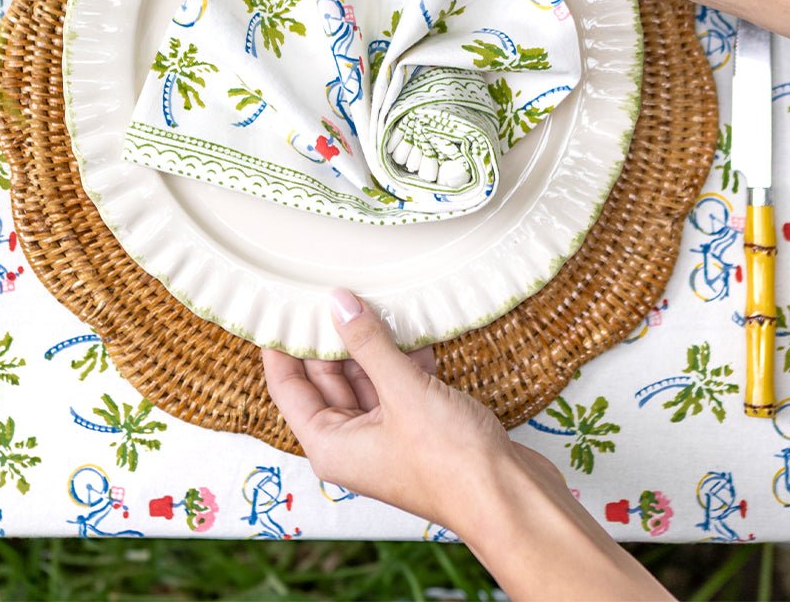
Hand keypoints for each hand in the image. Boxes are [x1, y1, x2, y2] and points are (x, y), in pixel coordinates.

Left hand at [261, 288, 522, 532]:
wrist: (512, 500)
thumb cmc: (451, 463)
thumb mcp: (403, 392)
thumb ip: (368, 343)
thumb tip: (338, 303)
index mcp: (330, 444)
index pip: (287, 386)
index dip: (280, 347)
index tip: (277, 306)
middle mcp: (352, 443)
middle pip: (326, 379)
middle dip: (331, 336)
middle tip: (332, 289)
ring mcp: (386, 435)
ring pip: (366, 377)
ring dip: (372, 343)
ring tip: (372, 297)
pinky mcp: (418, 428)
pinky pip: (398, 383)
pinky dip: (403, 357)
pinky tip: (413, 327)